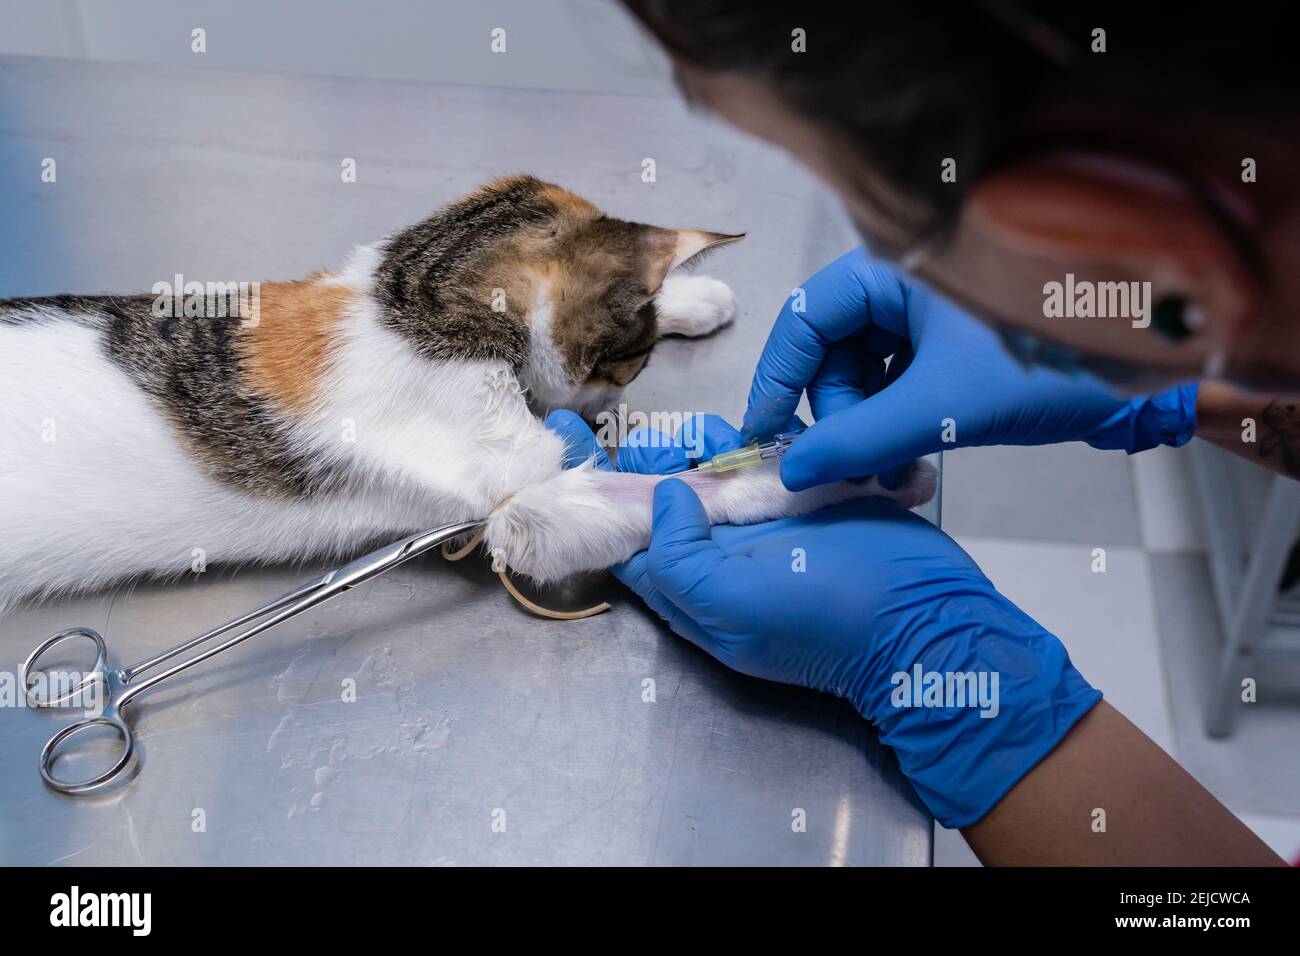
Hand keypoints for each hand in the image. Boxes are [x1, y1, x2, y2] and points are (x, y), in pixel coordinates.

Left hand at [545, 410, 1100, 827]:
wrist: (929, 618)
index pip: (626, 539)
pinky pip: (768, 464)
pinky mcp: (809, 502)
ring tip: (704, 435)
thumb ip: (680, 557)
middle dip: (651, 461)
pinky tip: (754, 429)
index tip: (564, 439)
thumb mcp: (736, 605)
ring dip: (703, 447)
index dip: (594, 493)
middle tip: (655, 437)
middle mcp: (722, 560)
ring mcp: (766, 530)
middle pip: (666, 502)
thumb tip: (660, 498)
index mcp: (694, 589)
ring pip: (716, 476)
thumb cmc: (827, 619)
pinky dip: (756, 442)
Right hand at [742, 248, 1197, 490]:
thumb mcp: (943, 405)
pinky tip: (908, 462)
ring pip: (864, 373)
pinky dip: (895, 425)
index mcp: (894, 271)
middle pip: (832, 351)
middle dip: (835, 414)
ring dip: (866, 428)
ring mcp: (929, 317)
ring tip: (888, 474)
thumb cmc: (1050, 359)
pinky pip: (898, 384)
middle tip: (848, 465)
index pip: (805, 318)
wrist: (1151, 368)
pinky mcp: (952, 347)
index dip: (778, 378)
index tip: (765, 433)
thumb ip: (861, 439)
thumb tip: (794, 470)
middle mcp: (904, 286)